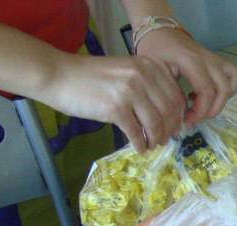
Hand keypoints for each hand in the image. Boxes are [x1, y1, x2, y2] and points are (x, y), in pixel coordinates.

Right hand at [42, 53, 186, 153]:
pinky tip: (139, 148)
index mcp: (149, 65)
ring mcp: (130, 91)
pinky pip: (137, 133)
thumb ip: (148, 86)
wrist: (58, 75)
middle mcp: (142, 76)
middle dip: (169, 131)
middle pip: (169, 112)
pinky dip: (141, 144)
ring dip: (156, 140)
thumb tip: (169, 116)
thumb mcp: (126, 72)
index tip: (174, 128)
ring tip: (151, 145)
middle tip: (163, 140)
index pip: (176, 96)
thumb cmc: (91, 77)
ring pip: (156, 124)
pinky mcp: (116, 108)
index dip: (178, 117)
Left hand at [135, 28, 236, 124]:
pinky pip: (233, 75)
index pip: (206, 91)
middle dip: (211, 111)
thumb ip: (172, 93)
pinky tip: (211, 94)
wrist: (158, 31)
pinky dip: (228, 89)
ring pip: (229, 85)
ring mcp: (215, 58)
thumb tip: (182, 115)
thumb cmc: (154, 50)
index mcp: (190, 59)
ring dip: (219, 102)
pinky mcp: (218, 60)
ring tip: (201, 107)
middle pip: (222, 90)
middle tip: (194, 118)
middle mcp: (207, 58)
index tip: (186, 120)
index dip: (200, 111)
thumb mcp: (156, 72)